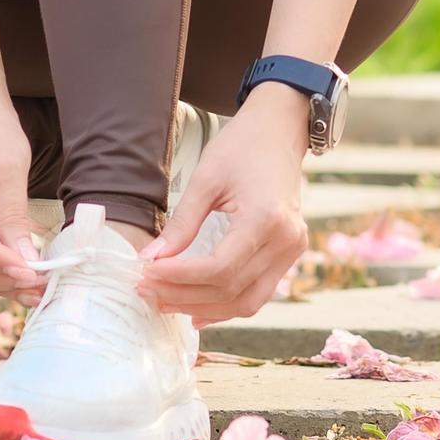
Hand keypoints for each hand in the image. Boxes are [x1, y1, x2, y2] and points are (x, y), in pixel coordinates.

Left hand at [137, 91, 309, 324]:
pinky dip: (227, 305)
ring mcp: (293, 249)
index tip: (146, 273)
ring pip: (248, 301)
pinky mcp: (290, 253)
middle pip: (231, 289)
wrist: (279, 130)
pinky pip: (258, 292)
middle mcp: (286, 240)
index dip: (179, 278)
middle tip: (146, 289)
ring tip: (166, 302)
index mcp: (266, 218)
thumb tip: (151, 259)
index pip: (219, 268)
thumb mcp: (206, 179)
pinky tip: (198, 308)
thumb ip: (181, 223)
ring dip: (204, 307)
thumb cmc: (243, 146)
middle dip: (184, 295)